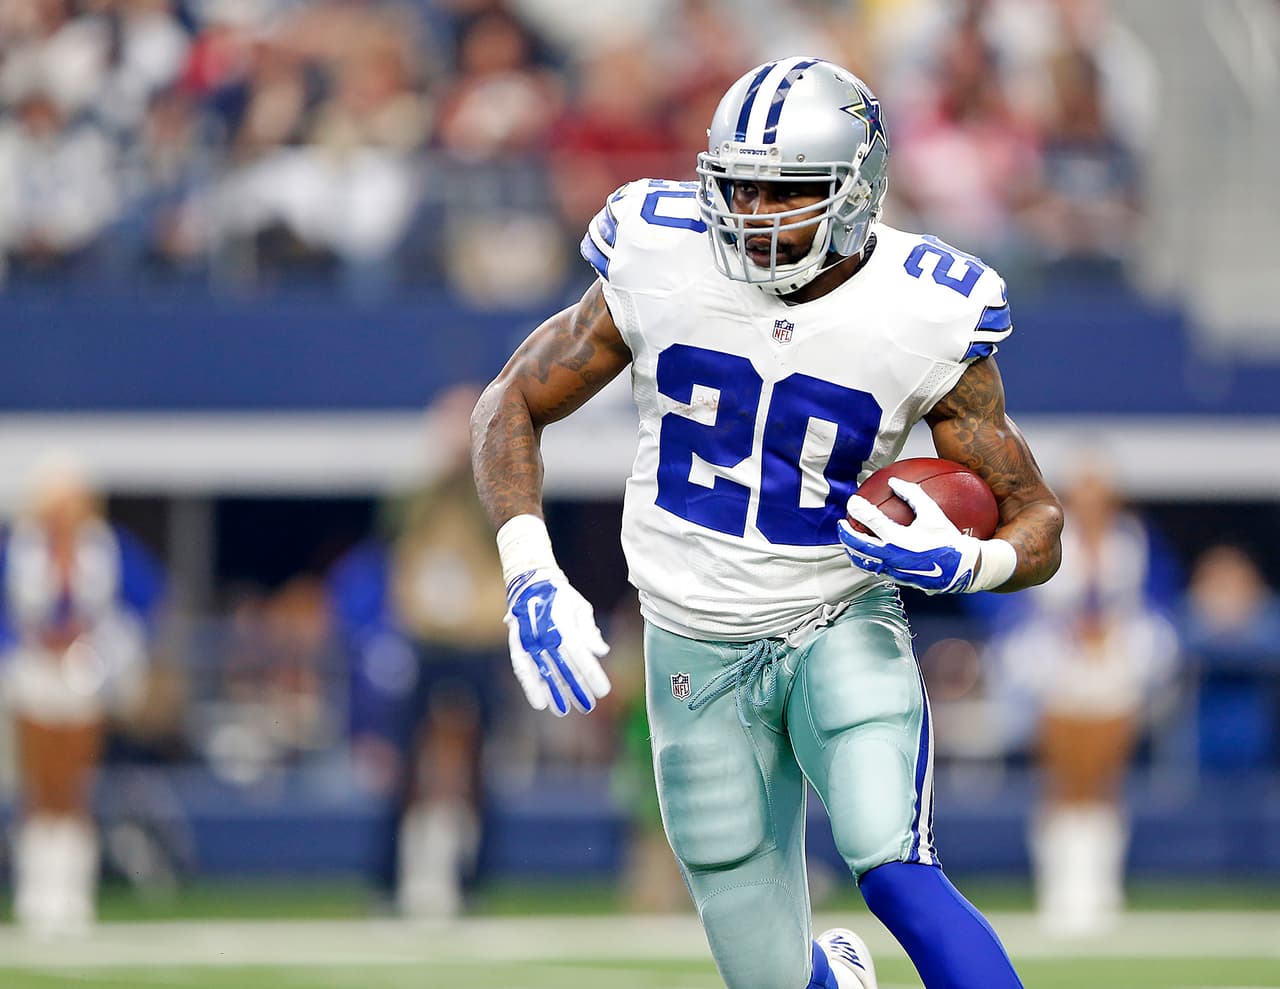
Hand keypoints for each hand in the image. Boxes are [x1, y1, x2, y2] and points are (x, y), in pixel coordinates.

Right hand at [504, 568, 610, 715]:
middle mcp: (545, 635)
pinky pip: (522, 668)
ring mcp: (529, 640)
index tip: (604, 690)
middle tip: (588, 707)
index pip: (580, 656)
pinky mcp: (517, 644)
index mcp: (563, 625)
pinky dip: (530, 685)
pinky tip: (539, 702)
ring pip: (542, 672)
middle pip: (563, 668)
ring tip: (562, 711)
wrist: (530, 582)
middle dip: (576, 689)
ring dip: (553, 693)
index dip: (592, 674)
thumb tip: (602, 652)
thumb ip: (590, 631)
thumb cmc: (561, 597)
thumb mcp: (580, 608)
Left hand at [838, 477, 982, 593]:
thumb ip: (912, 495)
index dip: (859, 509)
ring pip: (864, 561)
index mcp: (899, 539)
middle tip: (841, 523)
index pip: (871, 521)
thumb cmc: (948, 539)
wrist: (961, 567)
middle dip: (846, 533)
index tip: (852, 501)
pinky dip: (866, 560)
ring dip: (852, 550)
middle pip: (859, 545)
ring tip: (848, 540)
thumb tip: (895, 481)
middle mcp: (892, 556)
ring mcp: (892, 570)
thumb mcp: (932, 513)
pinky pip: (875, 569)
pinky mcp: (897, 579)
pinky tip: (866, 554)